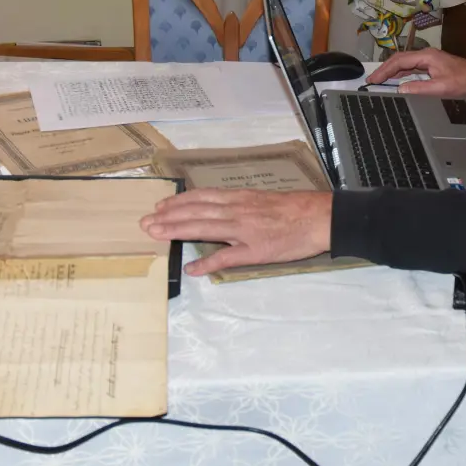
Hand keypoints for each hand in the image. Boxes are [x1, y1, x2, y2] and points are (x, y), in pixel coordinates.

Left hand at [140, 189, 332, 275]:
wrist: (320, 217)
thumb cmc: (295, 208)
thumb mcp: (264, 199)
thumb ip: (241, 205)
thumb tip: (222, 209)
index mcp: (240, 199)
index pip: (202, 197)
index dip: (178, 202)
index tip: (160, 206)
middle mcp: (237, 211)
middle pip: (196, 211)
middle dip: (168, 217)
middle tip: (145, 222)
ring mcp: (244, 230)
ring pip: (204, 228)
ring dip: (177, 231)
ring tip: (156, 235)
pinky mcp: (255, 250)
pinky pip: (227, 256)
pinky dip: (207, 262)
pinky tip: (192, 268)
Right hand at [364, 48, 465, 96]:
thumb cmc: (462, 82)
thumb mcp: (440, 88)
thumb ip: (419, 88)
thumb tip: (400, 89)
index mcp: (426, 56)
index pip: (399, 60)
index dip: (384, 70)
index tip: (373, 79)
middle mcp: (426, 55)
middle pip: (400, 59)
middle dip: (384, 69)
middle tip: (371, 80)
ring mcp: (429, 60)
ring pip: (405, 63)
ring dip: (392, 71)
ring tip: (379, 80)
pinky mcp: (432, 66)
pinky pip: (411, 67)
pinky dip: (400, 73)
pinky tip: (395, 80)